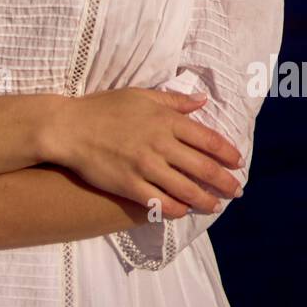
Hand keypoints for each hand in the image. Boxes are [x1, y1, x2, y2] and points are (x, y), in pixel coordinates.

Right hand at [48, 87, 243, 217]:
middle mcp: (160, 143)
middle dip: (225, 182)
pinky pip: (161, 203)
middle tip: (236, 191)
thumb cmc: (103, 108)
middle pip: (204, 168)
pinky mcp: (129, 185)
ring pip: (187, 190)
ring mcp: (145, 166)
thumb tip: (202, 100)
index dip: (228, 154)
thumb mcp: (141, 95)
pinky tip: (184, 211)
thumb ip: (174, 101)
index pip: (209, 140)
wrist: (68, 127)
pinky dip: (178, 209)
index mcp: (166, 120)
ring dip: (206, 201)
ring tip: (215, 206)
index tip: (238, 163)